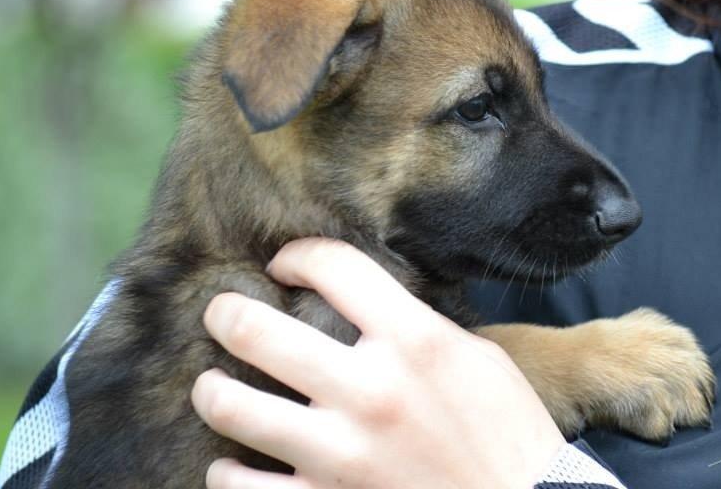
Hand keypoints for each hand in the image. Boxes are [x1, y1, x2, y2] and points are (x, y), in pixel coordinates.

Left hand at [191, 238, 564, 488]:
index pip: (332, 265)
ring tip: (213, 387)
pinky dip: (227, 472)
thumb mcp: (475, 357)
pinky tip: (233, 461)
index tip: (286, 264)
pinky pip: (241, 487)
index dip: (296, 254)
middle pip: (256, 331)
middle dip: (225, 314)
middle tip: (221, 314)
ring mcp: (343, 453)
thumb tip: (362, 305)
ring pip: (232, 407)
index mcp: (414, 340)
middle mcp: (371, 389)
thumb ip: (415, 326)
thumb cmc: (507, 428)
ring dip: (212, 391)